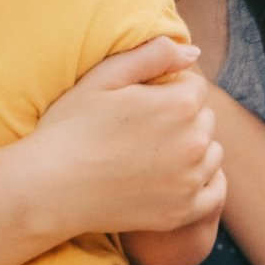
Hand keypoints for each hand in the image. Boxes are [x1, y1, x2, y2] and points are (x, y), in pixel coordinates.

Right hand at [25, 37, 225, 239]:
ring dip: (193, 150)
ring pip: (211, 153)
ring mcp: (191, 180)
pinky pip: (215, 192)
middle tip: (142, 130)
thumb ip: (153, 55)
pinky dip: (203, 184)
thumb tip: (193, 52)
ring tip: (152, 155)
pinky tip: (176, 179)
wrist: (50, 188)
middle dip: (182, 119)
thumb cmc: (71, 127)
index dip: (168, 91)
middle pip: (205, 119)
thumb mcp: (105, 77)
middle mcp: (194, 142)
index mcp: (179, 104)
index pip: (194, 87)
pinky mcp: (183, 212)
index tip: (141, 104)